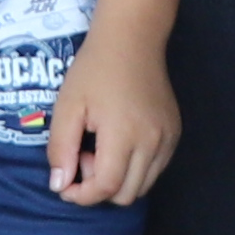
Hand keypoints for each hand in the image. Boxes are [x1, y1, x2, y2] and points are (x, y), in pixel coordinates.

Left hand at [45, 26, 181, 204]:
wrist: (132, 39)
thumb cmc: (94, 70)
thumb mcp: (67, 106)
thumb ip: (60, 149)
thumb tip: (60, 186)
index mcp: (124, 134)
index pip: (106, 187)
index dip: (82, 195)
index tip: (64, 183)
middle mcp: (153, 141)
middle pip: (126, 195)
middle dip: (99, 188)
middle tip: (84, 156)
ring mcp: (168, 138)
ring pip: (143, 186)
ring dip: (118, 180)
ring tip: (102, 148)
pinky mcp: (174, 134)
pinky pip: (155, 169)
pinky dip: (134, 170)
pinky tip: (119, 144)